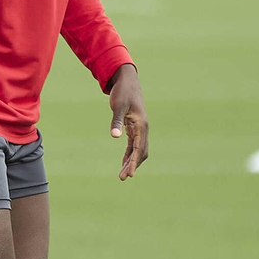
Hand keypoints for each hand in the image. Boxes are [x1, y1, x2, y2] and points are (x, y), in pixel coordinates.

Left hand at [108, 64, 148, 179]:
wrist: (127, 81)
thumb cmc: (123, 92)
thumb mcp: (118, 106)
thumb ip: (116, 122)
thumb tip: (115, 136)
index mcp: (141, 125)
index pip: (139, 148)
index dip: (134, 162)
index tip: (129, 174)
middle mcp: (143, 129)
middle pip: (140, 152)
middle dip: (133, 165)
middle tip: (123, 177)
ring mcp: (140, 128)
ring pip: (138, 150)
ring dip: (131, 162)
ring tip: (122, 175)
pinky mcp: (134, 127)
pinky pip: (133, 145)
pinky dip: (129, 154)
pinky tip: (124, 162)